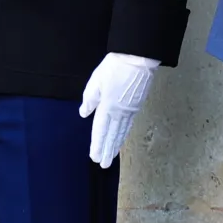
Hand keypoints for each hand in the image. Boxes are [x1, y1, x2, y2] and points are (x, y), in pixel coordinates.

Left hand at [78, 53, 159, 167]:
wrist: (138, 58)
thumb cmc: (115, 67)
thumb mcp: (95, 81)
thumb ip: (89, 99)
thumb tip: (84, 113)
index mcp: (107, 107)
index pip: (100, 130)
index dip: (97, 145)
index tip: (94, 157)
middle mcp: (119, 112)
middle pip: (112, 135)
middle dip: (107, 150)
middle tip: (103, 165)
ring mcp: (130, 110)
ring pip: (122, 131)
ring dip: (116, 145)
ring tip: (111, 156)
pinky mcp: (137, 104)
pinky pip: (129, 124)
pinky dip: (124, 134)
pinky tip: (122, 137)